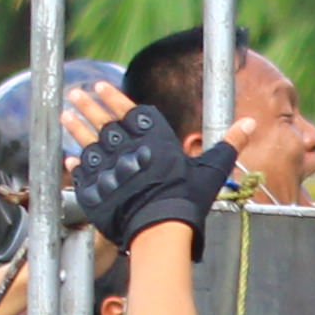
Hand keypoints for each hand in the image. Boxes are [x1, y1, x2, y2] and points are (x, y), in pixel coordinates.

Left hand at [60, 98, 237, 252]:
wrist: (160, 228)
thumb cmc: (188, 198)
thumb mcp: (212, 169)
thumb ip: (228, 144)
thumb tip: (250, 123)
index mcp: (152, 139)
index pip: (129, 110)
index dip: (113, 96)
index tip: (99, 86)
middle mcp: (126, 147)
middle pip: (103, 121)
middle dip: (88, 105)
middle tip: (75, 93)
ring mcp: (108, 167)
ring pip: (88, 142)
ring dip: (75, 127)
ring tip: (64, 114)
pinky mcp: (97, 189)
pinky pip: (83, 174)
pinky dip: (76, 166)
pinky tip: (70, 159)